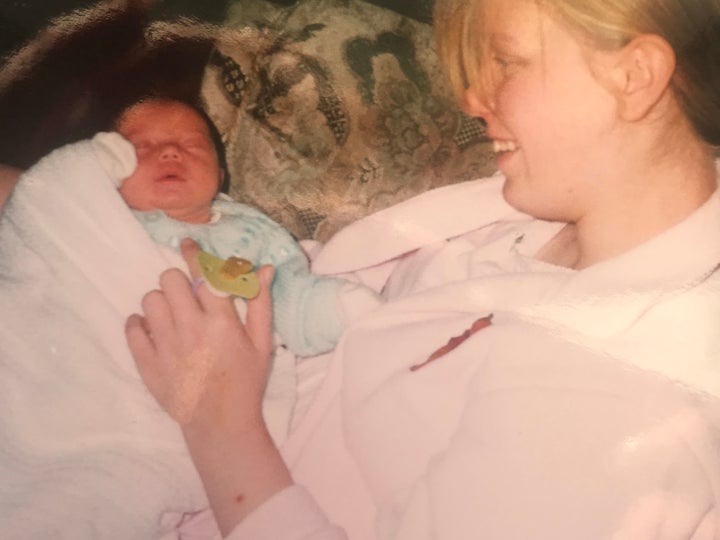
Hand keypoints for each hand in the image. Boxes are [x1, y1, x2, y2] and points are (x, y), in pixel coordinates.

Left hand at [126, 238, 274, 428]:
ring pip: (150, 300)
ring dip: (161, 302)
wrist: (221, 423)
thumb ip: (261, 303)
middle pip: (170, 280)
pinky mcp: (147, 363)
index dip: (193, 254)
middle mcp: (191, 329)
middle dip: (178, 281)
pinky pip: (132, 327)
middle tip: (186, 296)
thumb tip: (264, 268)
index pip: (203, 274)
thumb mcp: (262, 343)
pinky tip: (154, 330)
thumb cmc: (246, 381)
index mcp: (222, 321)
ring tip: (172, 316)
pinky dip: (140, 324)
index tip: (186, 243)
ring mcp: (166, 346)